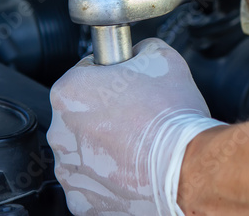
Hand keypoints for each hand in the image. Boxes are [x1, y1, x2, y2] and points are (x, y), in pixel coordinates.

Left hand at [47, 38, 224, 214]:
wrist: (188, 166)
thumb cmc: (172, 116)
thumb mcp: (161, 56)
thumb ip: (139, 48)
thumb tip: (137, 51)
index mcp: (70, 91)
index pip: (85, 73)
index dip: (109, 76)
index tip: (125, 86)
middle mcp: (60, 132)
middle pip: (81, 115)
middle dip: (104, 113)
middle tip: (136, 116)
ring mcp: (69, 170)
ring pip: (84, 151)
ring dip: (104, 148)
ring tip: (137, 145)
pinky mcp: (82, 200)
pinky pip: (91, 183)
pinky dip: (107, 179)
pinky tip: (131, 170)